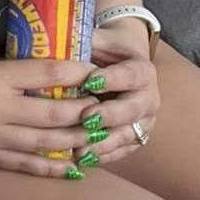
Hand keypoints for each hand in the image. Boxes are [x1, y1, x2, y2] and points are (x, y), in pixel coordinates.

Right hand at [0, 56, 100, 175]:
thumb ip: (17, 69)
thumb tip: (57, 70)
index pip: (48, 74)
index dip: (78, 73)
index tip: (97, 72)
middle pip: (55, 112)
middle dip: (86, 110)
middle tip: (108, 107)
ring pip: (48, 143)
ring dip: (78, 141)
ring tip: (100, 136)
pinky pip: (29, 165)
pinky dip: (54, 167)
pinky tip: (75, 165)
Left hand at [76, 24, 158, 164]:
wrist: (123, 63)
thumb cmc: (105, 49)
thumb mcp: (98, 39)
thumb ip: (82, 41)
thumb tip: (51, 41)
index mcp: (142, 70)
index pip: (131, 75)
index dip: (112, 79)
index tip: (90, 81)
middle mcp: (149, 98)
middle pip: (132, 109)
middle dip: (109, 116)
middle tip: (86, 119)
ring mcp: (144, 121)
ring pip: (127, 135)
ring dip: (104, 143)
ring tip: (80, 149)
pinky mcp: (136, 139)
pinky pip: (121, 151)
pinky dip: (103, 156)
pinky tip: (82, 159)